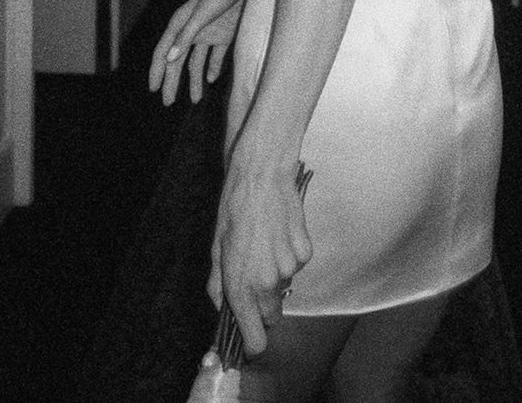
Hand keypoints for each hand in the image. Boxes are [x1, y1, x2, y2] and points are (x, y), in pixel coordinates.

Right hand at [148, 0, 249, 104]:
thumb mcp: (202, 15)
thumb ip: (186, 36)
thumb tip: (169, 59)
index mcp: (180, 23)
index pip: (163, 51)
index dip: (157, 71)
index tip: (153, 89)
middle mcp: (191, 29)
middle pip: (177, 60)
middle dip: (172, 81)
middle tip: (168, 102)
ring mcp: (208, 32)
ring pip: (196, 61)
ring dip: (194, 80)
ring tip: (195, 100)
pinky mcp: (224, 34)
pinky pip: (214, 56)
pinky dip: (212, 68)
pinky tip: (211, 80)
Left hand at [208, 160, 312, 356]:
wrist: (262, 177)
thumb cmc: (234, 208)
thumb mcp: (216, 247)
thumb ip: (217, 283)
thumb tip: (221, 305)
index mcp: (242, 286)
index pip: (255, 338)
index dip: (252, 343)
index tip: (249, 339)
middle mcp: (268, 282)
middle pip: (271, 316)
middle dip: (262, 306)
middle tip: (253, 279)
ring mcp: (290, 268)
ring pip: (284, 287)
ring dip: (275, 276)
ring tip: (265, 245)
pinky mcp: (305, 252)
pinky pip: (296, 266)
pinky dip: (289, 257)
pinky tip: (279, 234)